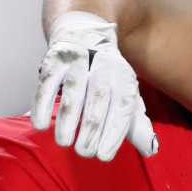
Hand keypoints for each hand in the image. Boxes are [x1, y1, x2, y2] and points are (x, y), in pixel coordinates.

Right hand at [31, 11, 156, 160]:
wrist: (86, 34)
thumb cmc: (108, 77)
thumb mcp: (126, 96)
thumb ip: (136, 124)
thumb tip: (150, 151)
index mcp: (124, 78)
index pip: (122, 108)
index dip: (113, 133)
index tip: (103, 156)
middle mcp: (103, 67)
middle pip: (97, 101)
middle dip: (91, 130)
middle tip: (84, 152)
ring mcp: (77, 61)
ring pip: (72, 92)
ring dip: (67, 120)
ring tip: (64, 143)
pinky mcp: (54, 59)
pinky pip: (46, 83)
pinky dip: (43, 105)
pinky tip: (41, 126)